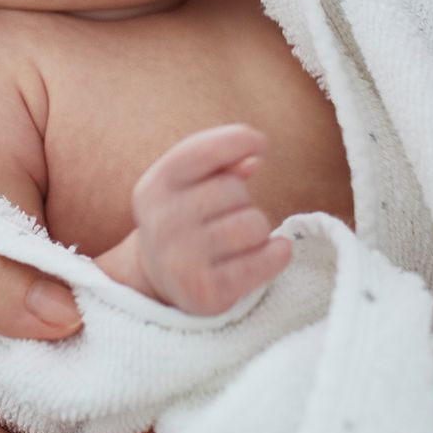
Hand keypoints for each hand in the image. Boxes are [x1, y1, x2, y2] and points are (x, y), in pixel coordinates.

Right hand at [131, 124, 292, 314]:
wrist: (156, 278)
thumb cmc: (185, 218)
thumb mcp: (188, 184)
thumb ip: (219, 163)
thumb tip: (254, 155)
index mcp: (155, 187)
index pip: (202, 152)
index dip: (237, 140)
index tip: (259, 142)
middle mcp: (162, 223)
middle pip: (234, 190)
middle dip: (242, 199)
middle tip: (228, 215)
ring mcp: (182, 261)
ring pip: (253, 225)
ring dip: (258, 230)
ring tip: (239, 240)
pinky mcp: (206, 292)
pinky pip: (265, 261)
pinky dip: (277, 254)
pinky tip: (270, 253)